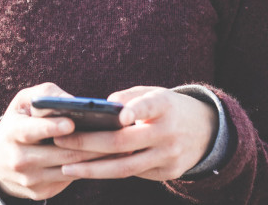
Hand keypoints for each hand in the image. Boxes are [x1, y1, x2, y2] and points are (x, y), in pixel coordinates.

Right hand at [0, 83, 108, 200]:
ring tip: (122, 146)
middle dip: (91, 144)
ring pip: (70, 168)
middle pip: (60, 153)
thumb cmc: (20, 121)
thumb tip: (75, 103)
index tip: (72, 122)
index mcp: (11, 132)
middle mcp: (18, 159)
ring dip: (97, 158)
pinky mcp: (40, 192)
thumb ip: (47, 95)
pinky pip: (70, 179)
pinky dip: (90, 169)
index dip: (50, 127)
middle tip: (117, 135)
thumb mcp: (24, 102)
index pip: (30, 131)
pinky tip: (108, 159)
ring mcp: (30, 179)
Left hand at [53, 86, 217, 180]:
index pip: (150, 107)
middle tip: (60, 140)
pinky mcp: (168, 173)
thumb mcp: (155, 93)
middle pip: (124, 142)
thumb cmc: (168, 108)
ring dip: (93, 169)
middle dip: (89, 143)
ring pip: (125, 167)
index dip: (136, 111)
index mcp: (166, 106)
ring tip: (65, 166)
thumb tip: (101, 106)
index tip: (118, 115)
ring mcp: (170, 156)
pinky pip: (134, 174)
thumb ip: (130, 97)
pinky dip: (109, 172)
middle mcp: (169, 133)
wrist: (206, 131)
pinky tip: (87, 170)